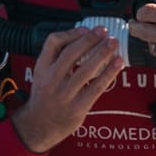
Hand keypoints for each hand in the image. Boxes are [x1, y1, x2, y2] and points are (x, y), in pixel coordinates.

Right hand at [11, 28, 123, 153]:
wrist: (38, 126)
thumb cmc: (44, 99)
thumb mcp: (41, 75)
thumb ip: (56, 59)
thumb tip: (82, 39)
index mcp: (41, 69)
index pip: (53, 43)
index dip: (71, 33)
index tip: (86, 29)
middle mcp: (51, 80)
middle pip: (71, 53)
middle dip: (90, 39)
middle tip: (104, 31)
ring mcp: (65, 95)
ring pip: (86, 69)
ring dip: (102, 53)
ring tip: (113, 43)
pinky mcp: (78, 107)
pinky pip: (96, 87)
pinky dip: (109, 73)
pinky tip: (117, 63)